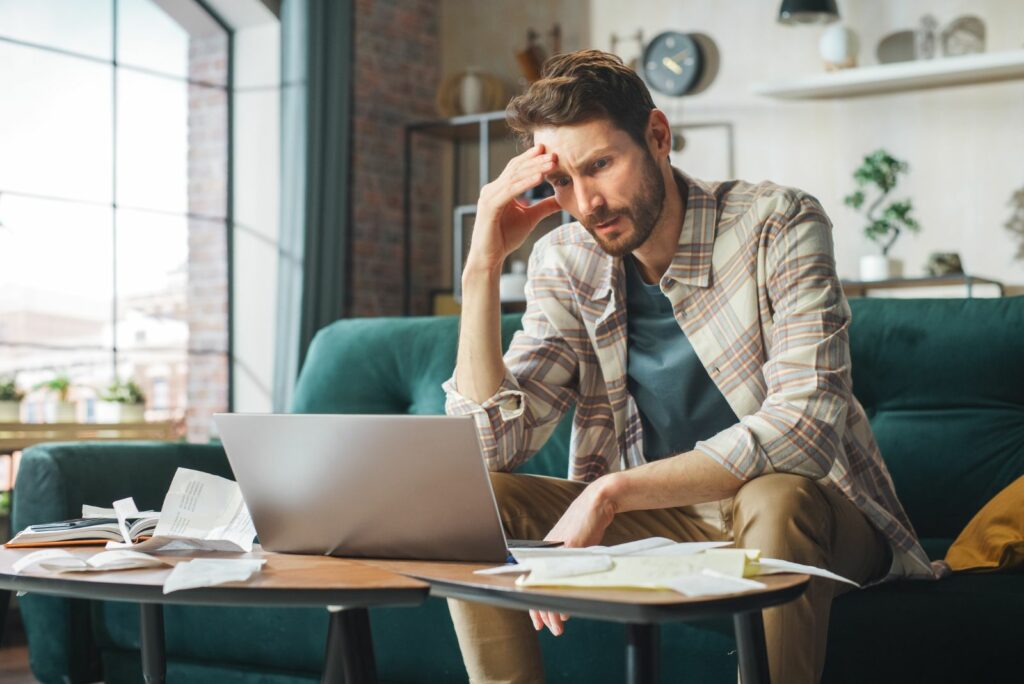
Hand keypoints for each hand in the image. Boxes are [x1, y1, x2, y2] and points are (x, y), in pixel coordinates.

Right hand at [465, 144, 561, 272]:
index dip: (531, 158)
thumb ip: (543, 206)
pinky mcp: (489, 207)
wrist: (490, 257)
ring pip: (514, 178)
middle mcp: (492, 189)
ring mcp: (489, 196)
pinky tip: (540, 178)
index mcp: (499, 189)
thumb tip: (560, 199)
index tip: (549, 150)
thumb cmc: (505, 238)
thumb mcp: (530, 218)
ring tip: (551, 163)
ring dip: (534, 169)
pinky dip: (525, 184)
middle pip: (516, 169)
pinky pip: (510, 191)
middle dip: (536, 160)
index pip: (516, 168)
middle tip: (554, 153)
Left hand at [529, 476, 618, 636]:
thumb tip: (562, 588)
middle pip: (538, 589)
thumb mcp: (573, 547)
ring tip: (558, 626)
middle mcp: (547, 553)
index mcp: (545, 553)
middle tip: (550, 629)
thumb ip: (565, 564)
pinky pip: (562, 578)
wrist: (596, 503)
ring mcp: (557, 552)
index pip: (535, 584)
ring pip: (547, 588)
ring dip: (552, 611)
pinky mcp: (569, 548)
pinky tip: (563, 611)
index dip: (535, 605)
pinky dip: (561, 597)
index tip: (538, 621)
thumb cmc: (585, 525)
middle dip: (543, 614)